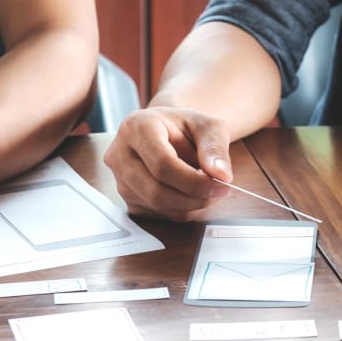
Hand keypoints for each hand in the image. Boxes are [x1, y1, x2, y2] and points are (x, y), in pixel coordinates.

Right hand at [103, 107, 232, 221]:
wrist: (166, 131)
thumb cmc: (185, 127)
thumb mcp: (207, 126)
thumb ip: (215, 147)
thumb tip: (221, 175)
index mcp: (137, 127)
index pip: (162, 164)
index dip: (194, 181)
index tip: (222, 185)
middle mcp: (120, 153)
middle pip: (156, 190)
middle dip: (193, 197)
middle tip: (218, 191)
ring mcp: (119, 178)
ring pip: (157, 205)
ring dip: (189, 204)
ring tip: (205, 187)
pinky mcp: (126, 197)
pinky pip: (156, 214)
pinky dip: (180, 209)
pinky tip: (189, 192)